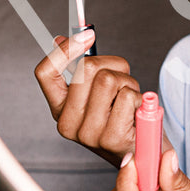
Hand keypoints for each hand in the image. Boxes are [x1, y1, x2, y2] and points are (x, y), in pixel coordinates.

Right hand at [34, 31, 140, 165]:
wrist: (144, 154)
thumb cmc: (122, 120)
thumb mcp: (97, 94)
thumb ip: (81, 70)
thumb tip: (62, 40)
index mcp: (60, 109)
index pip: (45, 73)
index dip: (64, 50)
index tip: (87, 36)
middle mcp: (68, 124)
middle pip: (85, 69)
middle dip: (112, 64)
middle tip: (122, 78)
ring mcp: (88, 134)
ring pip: (108, 80)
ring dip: (128, 82)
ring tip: (130, 98)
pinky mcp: (111, 138)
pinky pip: (126, 96)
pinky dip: (138, 97)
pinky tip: (136, 112)